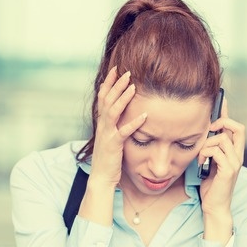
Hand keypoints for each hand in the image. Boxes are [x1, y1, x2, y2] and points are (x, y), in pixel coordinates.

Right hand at [90, 66, 146, 189]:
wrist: (101, 177)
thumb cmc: (108, 157)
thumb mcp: (109, 136)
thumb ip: (113, 123)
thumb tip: (122, 111)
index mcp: (101, 122)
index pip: (102, 97)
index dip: (108, 82)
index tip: (115, 69)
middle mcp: (102, 125)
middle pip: (107, 99)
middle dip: (116, 84)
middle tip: (127, 72)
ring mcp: (106, 134)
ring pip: (113, 111)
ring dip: (123, 97)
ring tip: (133, 86)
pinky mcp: (113, 145)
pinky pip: (123, 132)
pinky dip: (134, 123)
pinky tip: (144, 116)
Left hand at [198, 98, 244, 214]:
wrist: (213, 204)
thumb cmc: (210, 184)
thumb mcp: (209, 161)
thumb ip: (210, 148)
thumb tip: (201, 133)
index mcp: (234, 151)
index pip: (235, 127)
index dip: (228, 113)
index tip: (220, 101)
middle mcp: (238, 155)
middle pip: (237, 127)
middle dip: (221, 123)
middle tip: (208, 129)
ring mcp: (235, 162)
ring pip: (222, 138)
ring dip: (206, 145)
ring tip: (201, 156)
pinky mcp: (229, 170)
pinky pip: (216, 151)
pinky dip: (205, 154)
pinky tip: (201, 163)